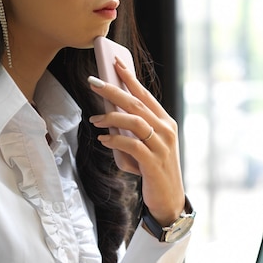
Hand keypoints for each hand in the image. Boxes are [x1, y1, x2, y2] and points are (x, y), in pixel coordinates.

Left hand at [88, 58, 184, 225]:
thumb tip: (108, 114)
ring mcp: (162, 146)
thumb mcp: (145, 145)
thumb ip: (132, 130)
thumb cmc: (153, 169)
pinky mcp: (154, 162)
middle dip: (114, 90)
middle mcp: (166, 130)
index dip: (130, 78)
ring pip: (135, 121)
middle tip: (94, 82)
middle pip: (137, 104)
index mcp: (165, 122)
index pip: (146, 95)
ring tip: (94, 119)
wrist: (168, 199)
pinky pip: (132, 145)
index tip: (115, 63)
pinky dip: (115, 140)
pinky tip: (103, 139)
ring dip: (111, 117)